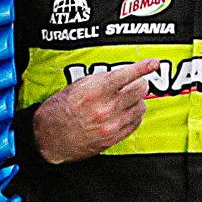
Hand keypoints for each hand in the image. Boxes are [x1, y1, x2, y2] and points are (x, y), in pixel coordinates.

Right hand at [32, 61, 160, 163]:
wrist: (48, 138)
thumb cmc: (58, 110)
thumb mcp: (75, 86)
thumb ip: (100, 80)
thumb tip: (121, 75)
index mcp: (94, 91)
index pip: (126, 75)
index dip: (143, 67)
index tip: (153, 63)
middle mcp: (105, 108)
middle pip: (140, 91)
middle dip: (139, 84)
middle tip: (135, 84)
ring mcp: (111, 125)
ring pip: (141, 107)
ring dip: (137, 101)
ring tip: (127, 100)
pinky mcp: (113, 138)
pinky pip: (135, 123)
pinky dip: (134, 116)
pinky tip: (126, 113)